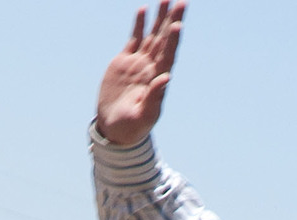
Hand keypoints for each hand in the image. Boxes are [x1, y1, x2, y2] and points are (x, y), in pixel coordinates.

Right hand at [96, 2, 183, 146]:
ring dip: (160, 17)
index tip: (178, 23)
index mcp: (157, 79)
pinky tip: (144, 9)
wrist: (115, 129)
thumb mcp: (143, 116)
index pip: (168, 54)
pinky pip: (134, 38)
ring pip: (152, 35)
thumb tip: (165, 78)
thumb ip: (154, 98)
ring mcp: (138, 63)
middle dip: (172, 20)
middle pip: (164, 39)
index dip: (173, 39)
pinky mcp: (124, 62)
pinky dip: (139, 24)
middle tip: (182, 1)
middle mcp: (151, 67)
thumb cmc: (132, 128)